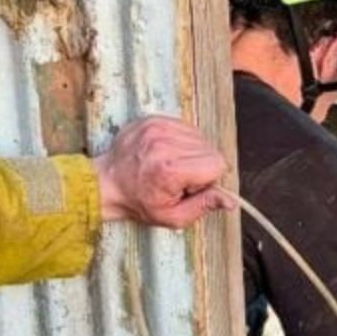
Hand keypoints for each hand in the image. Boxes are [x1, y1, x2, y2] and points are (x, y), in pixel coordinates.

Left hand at [93, 116, 234, 227]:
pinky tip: (166, 153)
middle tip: (179, 178)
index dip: (210, 178)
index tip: (192, 186)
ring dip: (192, 152)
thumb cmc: (138, 202)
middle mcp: (164, 144)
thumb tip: (231, 201)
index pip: (217, 163)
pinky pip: (185, 127)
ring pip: (200, 137)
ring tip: (171, 165)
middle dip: (202, 165)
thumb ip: (204, 206)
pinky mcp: (153, 119)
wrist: (105, 183)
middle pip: (210, 149)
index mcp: (170, 170)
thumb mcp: (172, 216)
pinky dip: (181, 141)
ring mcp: (157, 127)